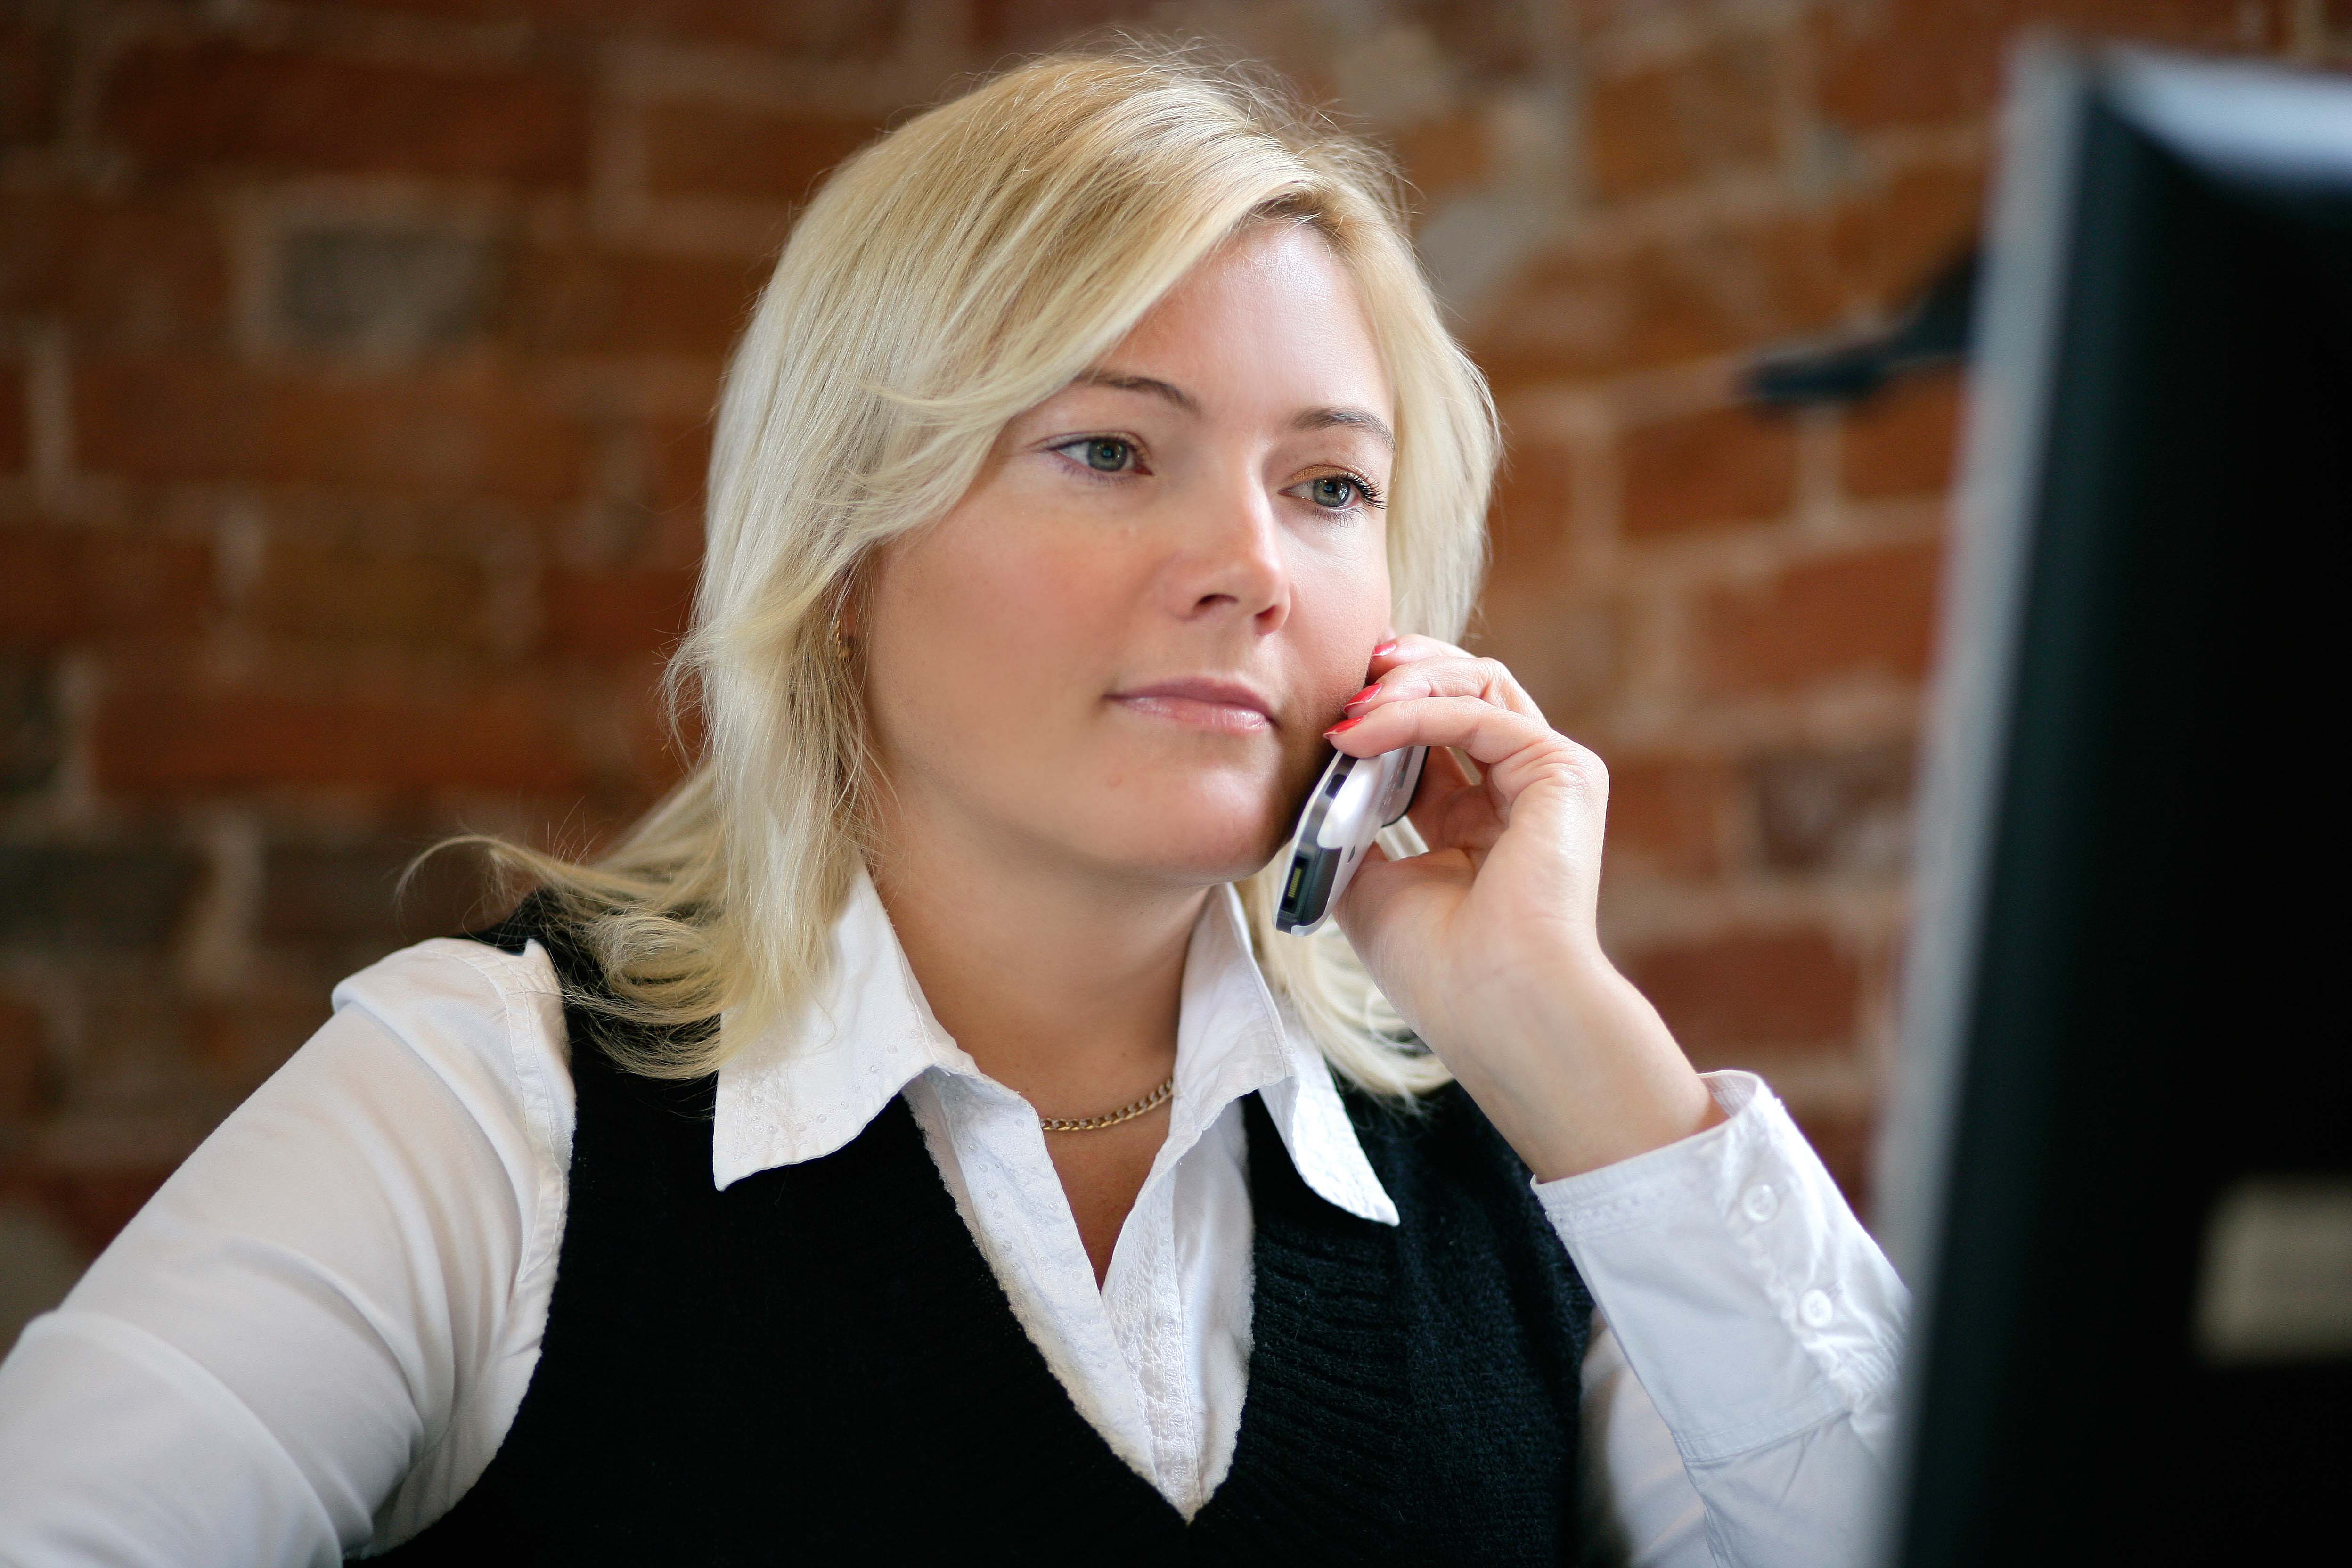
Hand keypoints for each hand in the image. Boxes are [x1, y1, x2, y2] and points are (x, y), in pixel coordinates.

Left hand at [1327, 636, 1722, 1179]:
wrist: (1496, 1010)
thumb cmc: (1439, 970)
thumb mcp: (1367, 885)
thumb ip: (1346, 828)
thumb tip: (1308, 783)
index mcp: (1476, 820)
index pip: (1430, 733)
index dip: (1378, 709)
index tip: (1326, 710)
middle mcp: (1517, 791)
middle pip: (1461, 689)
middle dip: (1398, 671)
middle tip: (1343, 672)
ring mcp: (1547, 777)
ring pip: (1477, 682)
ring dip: (1405, 682)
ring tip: (1350, 700)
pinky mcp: (1562, 771)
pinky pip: (1478, 712)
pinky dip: (1414, 714)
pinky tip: (1362, 731)